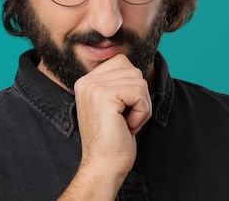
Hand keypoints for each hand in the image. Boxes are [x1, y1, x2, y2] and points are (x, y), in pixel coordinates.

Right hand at [63, 54, 151, 198]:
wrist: (103, 166)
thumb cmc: (114, 140)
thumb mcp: (115, 105)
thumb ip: (120, 84)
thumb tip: (138, 70)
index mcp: (87, 81)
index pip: (122, 62)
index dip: (132, 88)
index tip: (121, 110)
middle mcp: (87, 81)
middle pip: (133, 71)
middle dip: (139, 97)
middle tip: (125, 119)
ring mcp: (94, 87)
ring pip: (139, 81)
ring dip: (141, 106)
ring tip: (126, 123)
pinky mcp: (105, 95)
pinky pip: (140, 93)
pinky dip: (142, 112)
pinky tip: (128, 126)